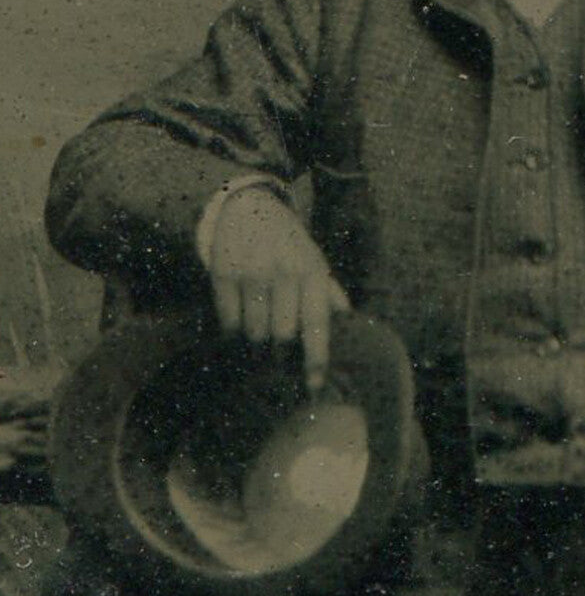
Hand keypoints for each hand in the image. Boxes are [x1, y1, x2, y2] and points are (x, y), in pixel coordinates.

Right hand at [210, 187, 349, 391]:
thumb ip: (330, 295)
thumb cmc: (289, 245)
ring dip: (256, 348)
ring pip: (253, 333)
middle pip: (281, 336)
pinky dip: (233, 335)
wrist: (249, 208)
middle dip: (280, 358)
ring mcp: (252, 272)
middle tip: (279, 363)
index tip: (314, 387)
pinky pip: (228, 322)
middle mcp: (285, 272)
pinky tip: (238, 333)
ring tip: (259, 348)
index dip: (316, 360)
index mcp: (313, 272)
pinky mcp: (224, 273)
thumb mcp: (315, 262)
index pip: (317, 325)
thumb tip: (349, 327)